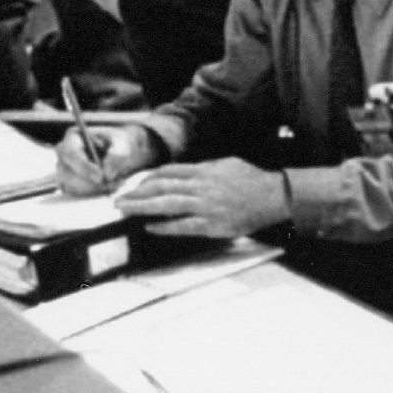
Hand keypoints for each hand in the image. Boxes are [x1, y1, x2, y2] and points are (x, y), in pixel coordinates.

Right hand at [57, 123, 157, 194]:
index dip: (84, 167)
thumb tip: (107, 174)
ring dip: (95, 190)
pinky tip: (111, 187)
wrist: (120, 152)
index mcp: (73, 138)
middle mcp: (63, 155)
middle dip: (91, 183)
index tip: (101, 178)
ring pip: (72, 188)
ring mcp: (64, 172)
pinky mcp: (69, 185)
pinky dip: (95, 194)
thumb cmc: (119, 143)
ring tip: (117, 182)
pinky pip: (78, 195)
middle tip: (114, 183)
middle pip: (67, 175)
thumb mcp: (123, 144)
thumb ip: (117, 155)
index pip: (71, 154)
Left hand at [114, 158, 288, 238]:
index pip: (167, 172)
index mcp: (203, 171)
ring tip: (124, 211)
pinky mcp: (212, 224)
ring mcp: (205, 206)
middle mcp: (201, 187)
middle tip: (117, 200)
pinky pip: (183, 226)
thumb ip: (204, 168)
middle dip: (136, 194)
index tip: (134, 185)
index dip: (147, 179)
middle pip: (160, 188)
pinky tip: (150, 227)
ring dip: (142, 208)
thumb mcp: (226, 164)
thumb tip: (185, 173)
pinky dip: (165, 227)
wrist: (274, 196)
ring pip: (166, 205)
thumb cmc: (252, 179)